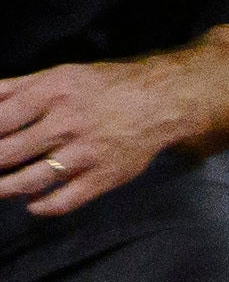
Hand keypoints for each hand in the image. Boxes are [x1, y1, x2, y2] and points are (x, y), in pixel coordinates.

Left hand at [0, 61, 200, 221]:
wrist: (160, 102)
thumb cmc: (103, 86)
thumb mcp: (57, 75)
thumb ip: (15, 87)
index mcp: (51, 94)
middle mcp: (67, 124)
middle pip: (9, 152)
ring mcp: (86, 153)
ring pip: (32, 180)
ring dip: (5, 189)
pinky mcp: (104, 176)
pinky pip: (67, 199)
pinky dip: (44, 206)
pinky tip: (31, 205)